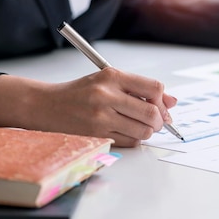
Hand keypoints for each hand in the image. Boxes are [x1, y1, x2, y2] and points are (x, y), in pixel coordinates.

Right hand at [0, 68, 177, 146]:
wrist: (45, 105)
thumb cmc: (80, 93)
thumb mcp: (109, 81)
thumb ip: (141, 89)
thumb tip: (173, 101)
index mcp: (112, 77)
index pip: (154, 88)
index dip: (163, 100)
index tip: (162, 107)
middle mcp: (106, 96)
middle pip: (152, 113)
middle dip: (160, 120)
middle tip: (156, 122)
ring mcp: (100, 117)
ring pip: (144, 130)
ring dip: (147, 131)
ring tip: (137, 125)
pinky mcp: (96, 134)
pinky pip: (130, 141)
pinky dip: (134, 139)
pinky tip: (124, 131)